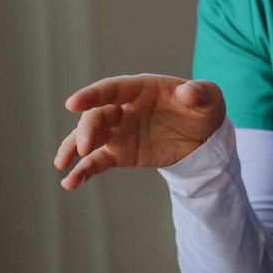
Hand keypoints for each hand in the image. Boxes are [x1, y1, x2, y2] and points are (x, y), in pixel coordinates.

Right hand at [53, 74, 226, 189]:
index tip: (72, 104)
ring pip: (89, 138)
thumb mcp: (210, 98)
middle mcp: (123, 108)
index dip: (92, 95)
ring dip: (73, 148)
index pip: (111, 89)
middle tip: (85, 148)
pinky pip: (97, 162)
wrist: (203, 137)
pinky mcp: (120, 153)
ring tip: (62, 165)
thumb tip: (187, 94)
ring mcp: (119, 131)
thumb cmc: (203, 108)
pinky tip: (70, 183)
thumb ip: (200, 93)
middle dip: (87, 130)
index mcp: (141, 89)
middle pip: (97, 116)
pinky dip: (83, 171)